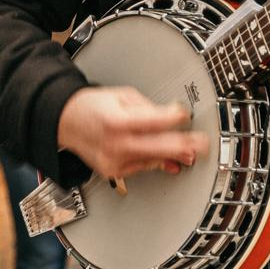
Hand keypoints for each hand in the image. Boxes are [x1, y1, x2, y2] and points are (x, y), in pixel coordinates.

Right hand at [58, 86, 207, 182]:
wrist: (67, 123)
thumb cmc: (94, 107)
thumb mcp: (122, 96)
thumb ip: (148, 108)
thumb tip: (171, 117)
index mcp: (117, 121)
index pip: (152, 122)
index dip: (173, 118)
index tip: (186, 116)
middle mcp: (115, 144)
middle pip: (157, 148)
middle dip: (183, 146)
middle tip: (202, 145)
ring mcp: (114, 161)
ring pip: (152, 160)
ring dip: (174, 156)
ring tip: (191, 153)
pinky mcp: (114, 172)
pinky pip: (142, 167)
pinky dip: (155, 161)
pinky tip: (170, 161)